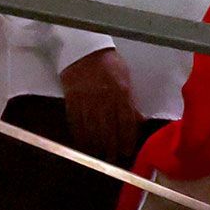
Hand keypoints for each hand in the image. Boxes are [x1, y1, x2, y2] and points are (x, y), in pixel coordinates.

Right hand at [57, 47, 140, 161]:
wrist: (83, 50)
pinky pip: (75, 121)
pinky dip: (79, 135)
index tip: (127, 151)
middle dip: (111, 147)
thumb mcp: (126, 80)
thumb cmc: (109, 64)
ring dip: (95, 145)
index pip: (125, 122)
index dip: (126, 139)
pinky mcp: (71, 99)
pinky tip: (82, 144)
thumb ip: (130, 102)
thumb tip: (138, 121)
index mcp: (121, 93)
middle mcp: (104, 99)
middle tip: (112, 160)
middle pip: (108, 129)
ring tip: (98, 157)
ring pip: (91, 128)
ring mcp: (86, 100)